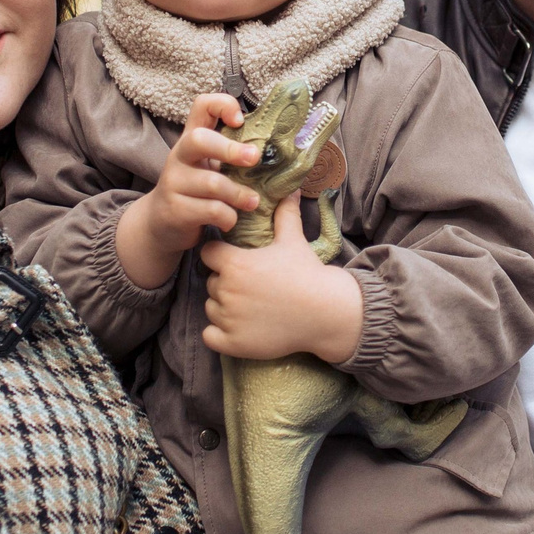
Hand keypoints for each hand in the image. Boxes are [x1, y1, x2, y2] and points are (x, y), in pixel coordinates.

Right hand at [113, 94, 259, 289]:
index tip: (241, 120)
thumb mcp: (209, 166)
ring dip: (239, 194)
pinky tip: (231, 220)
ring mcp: (174, 183)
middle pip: (200, 140)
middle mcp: (179, 156)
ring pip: (213, 183)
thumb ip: (232, 155)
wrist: (162, 224)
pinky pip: (211, 210)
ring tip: (253, 202)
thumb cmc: (196, 191)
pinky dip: (229, 217)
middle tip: (254, 159)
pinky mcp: (175, 209)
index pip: (201, 105)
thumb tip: (276, 151)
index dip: (222, 105)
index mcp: (192, 140)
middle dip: (231, 149)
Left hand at [200, 193, 364, 364]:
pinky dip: (221, 334)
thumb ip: (284, 215)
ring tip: (252, 307)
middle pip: (211, 283)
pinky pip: (211, 336)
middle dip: (226, 283)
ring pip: (211, 309)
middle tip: (252, 287)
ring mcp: (228, 319)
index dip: (221, 256)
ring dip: (224, 309)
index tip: (237, 261)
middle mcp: (226, 290)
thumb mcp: (293, 241)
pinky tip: (241, 328)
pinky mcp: (232, 343)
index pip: (208, 255)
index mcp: (235, 264)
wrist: (324, 312)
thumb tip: (291, 190)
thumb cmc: (307, 274)